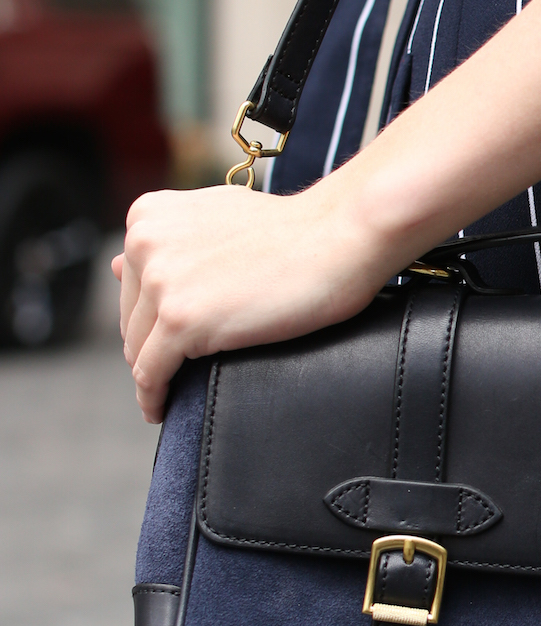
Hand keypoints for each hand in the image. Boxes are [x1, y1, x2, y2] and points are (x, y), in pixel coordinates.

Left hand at [113, 177, 393, 423]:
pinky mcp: (183, 321)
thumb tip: (117, 266)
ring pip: (138, 349)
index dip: (148, 317)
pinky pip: (153, 373)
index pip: (132, 285)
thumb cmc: (293, 229)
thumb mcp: (216, 216)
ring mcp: (161, 283)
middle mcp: (145, 243)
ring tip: (166, 395)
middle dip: (149, 347)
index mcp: (149, 216)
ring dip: (151, 376)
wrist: (338, 236)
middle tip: (172, 372)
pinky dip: (153, 397)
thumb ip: (170, 240)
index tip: (165, 339)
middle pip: (131, 318)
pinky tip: (161, 409)